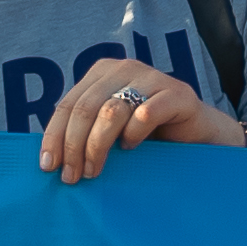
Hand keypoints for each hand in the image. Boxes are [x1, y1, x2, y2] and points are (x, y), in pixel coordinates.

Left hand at [40, 62, 246, 178]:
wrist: (198, 136)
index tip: (48, 167)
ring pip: (111, 112)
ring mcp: (152, 78)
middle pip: (85, 109)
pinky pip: (146, 114)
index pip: (68, 104)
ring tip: (95, 170)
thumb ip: (84, 130)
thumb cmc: (149, 134)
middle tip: (72, 177)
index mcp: (102, 72)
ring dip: (97, 146)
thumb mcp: (109, 129)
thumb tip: (48, 158)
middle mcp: (125, 68)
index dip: (54, 137)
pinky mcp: (177, 93)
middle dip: (73, 146)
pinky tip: (131, 148)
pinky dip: (133, 135)